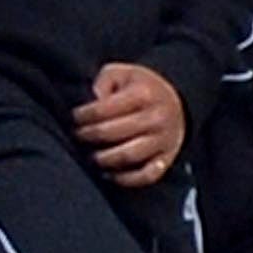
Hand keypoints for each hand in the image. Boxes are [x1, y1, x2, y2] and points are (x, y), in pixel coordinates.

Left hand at [75, 63, 186, 189]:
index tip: (75, 117)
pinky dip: (126, 179)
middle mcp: (156, 118)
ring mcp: (163, 140)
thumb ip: (103, 82)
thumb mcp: (122, 73)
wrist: (177, 100)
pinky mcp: (167, 158)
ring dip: (103, 158)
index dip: (82, 116)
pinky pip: (146, 175)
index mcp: (144, 94)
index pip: (103, 109)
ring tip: (92, 155)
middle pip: (112, 133)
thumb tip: (90, 102)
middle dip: (88, 136)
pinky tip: (110, 174)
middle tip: (78, 136)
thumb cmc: (142, 87)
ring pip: (128, 156)